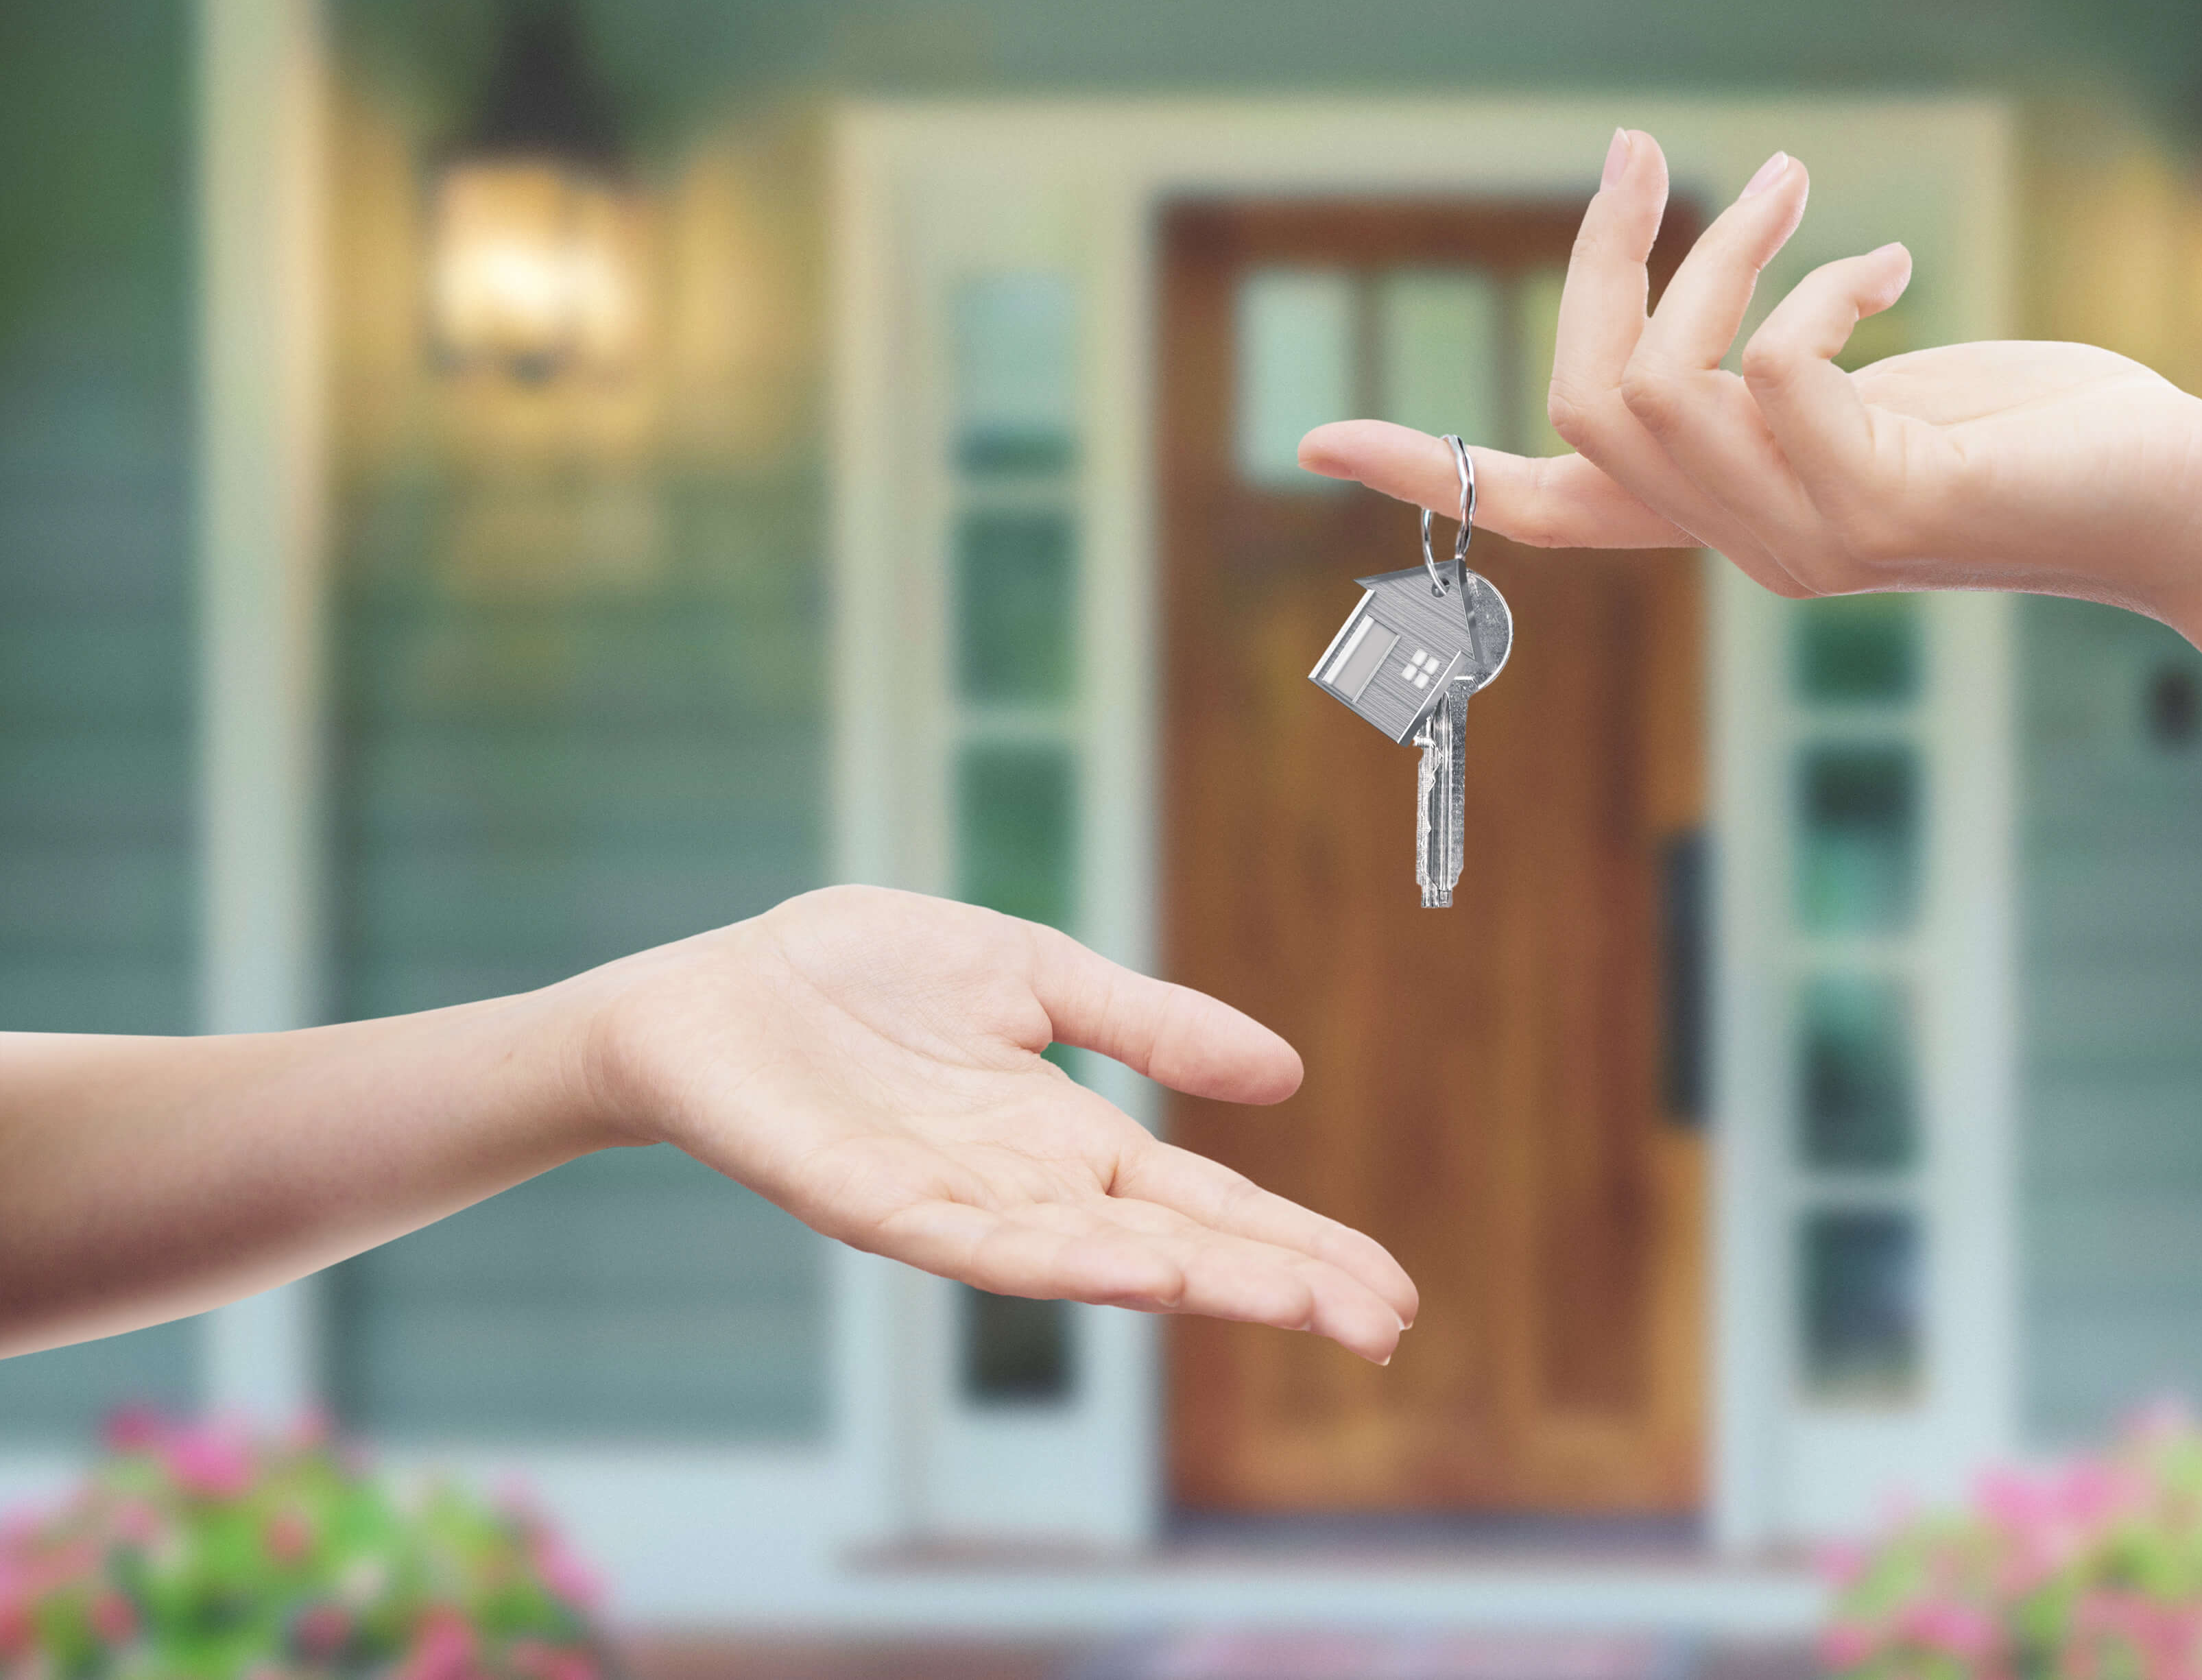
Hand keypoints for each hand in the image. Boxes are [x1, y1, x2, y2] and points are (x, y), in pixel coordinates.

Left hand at [572, 885, 1417, 1362]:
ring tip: (1290, 1303)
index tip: (1388, 1288)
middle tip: (1383, 1326)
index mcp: (1070, 1138)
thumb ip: (1149, 1024)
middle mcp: (1027, 1189)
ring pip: (1094, 1264)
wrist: (713, 990)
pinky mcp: (875, 1204)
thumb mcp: (1037, 975)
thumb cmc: (861, 979)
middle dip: (1278, 1286)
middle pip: (1177, 1249)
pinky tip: (1135, 1269)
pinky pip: (979, 1246)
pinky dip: (1062, 1261)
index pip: (1209, 1204)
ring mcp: (956, 1206)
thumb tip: (1285, 1073)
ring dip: (1196, 1286)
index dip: (1297, 1244)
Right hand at [1297, 128, 2201, 625]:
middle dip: (1599, 263)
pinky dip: (1812, 293)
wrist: (2172, 503)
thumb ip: (1774, 380)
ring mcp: (1806, 543)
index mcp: (1727, 519)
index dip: (1428, 474)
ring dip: (1720, 256)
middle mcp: (1747, 548)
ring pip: (1665, 386)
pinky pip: (1771, 374)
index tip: (1315, 446)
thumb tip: (1708, 335)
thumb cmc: (2033, 436)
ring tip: (1792, 188)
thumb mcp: (1870, 396)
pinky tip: (1889, 271)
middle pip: (1583, 404)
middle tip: (1637, 156)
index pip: (1546, 512)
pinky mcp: (1880, 510)